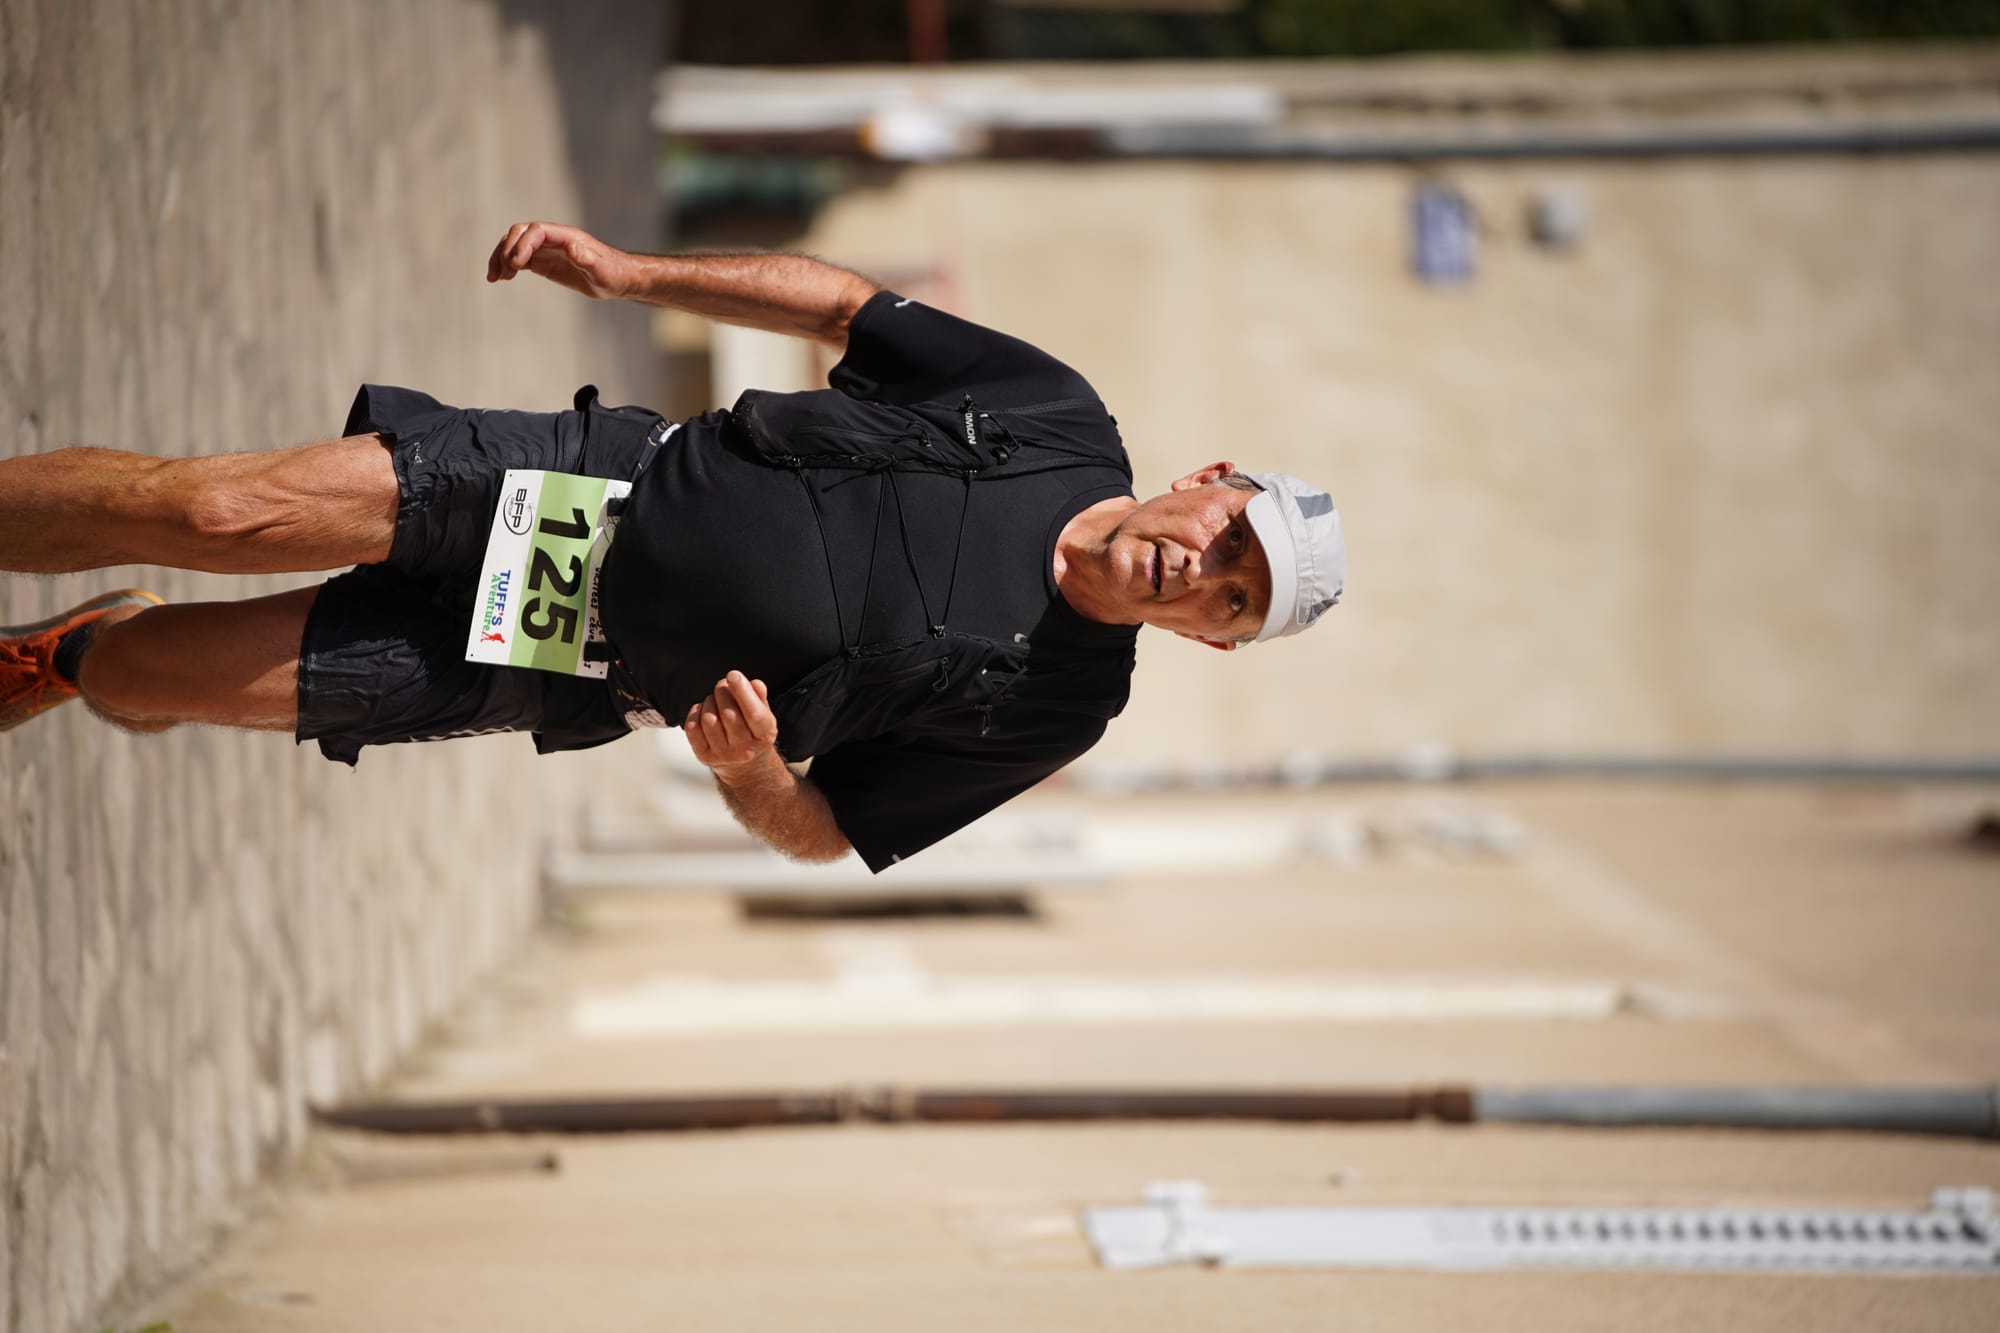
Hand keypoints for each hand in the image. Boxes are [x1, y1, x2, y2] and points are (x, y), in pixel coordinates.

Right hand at [485, 221, 630, 299]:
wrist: (619, 280)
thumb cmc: (614, 274)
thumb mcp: (602, 269)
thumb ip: (587, 258)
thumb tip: (571, 246)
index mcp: (567, 237)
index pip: (537, 231)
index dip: (523, 244)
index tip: (516, 264)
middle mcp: (554, 239)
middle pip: (520, 233)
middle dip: (506, 249)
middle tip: (502, 271)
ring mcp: (547, 250)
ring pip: (515, 245)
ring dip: (501, 257)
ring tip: (494, 277)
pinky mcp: (544, 262)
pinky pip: (520, 259)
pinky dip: (507, 266)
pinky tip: (500, 278)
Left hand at [684, 671, 779, 779]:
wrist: (745, 767)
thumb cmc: (753, 735)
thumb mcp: (764, 717)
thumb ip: (760, 699)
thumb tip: (755, 684)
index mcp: (763, 737)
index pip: (754, 713)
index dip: (743, 692)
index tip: (734, 675)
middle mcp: (744, 749)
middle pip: (728, 714)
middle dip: (723, 692)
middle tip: (723, 684)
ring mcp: (723, 754)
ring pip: (709, 719)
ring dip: (709, 701)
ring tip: (715, 699)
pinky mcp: (704, 756)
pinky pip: (693, 728)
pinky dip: (695, 713)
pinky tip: (704, 711)